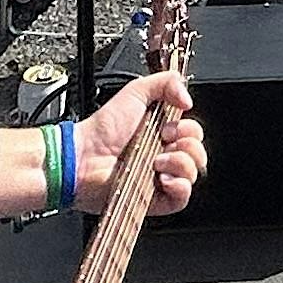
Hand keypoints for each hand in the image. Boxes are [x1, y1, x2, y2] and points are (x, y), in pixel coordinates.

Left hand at [78, 71, 203, 216]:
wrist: (84, 157)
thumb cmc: (103, 129)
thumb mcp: (136, 92)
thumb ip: (167, 82)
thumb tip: (189, 100)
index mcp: (162, 134)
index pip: (193, 134)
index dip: (188, 128)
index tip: (168, 126)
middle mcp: (164, 156)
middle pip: (198, 153)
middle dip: (188, 145)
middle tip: (163, 141)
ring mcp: (161, 179)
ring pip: (193, 174)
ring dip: (181, 163)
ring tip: (157, 161)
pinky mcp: (155, 200)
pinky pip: (182, 198)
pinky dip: (180, 186)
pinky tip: (163, 177)